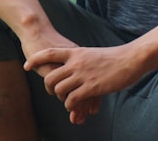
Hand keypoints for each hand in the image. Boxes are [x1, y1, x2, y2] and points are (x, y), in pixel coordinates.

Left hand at [24, 44, 145, 124]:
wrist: (131, 59)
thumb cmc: (114, 57)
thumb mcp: (92, 54)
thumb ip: (80, 59)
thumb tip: (71, 66)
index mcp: (76, 52)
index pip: (49, 53)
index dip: (35, 59)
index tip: (26, 66)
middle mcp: (77, 62)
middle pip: (50, 76)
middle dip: (48, 87)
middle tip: (53, 92)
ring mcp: (83, 75)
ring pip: (59, 90)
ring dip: (61, 98)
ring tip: (68, 100)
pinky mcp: (91, 87)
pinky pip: (72, 100)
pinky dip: (70, 105)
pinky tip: (75, 106)